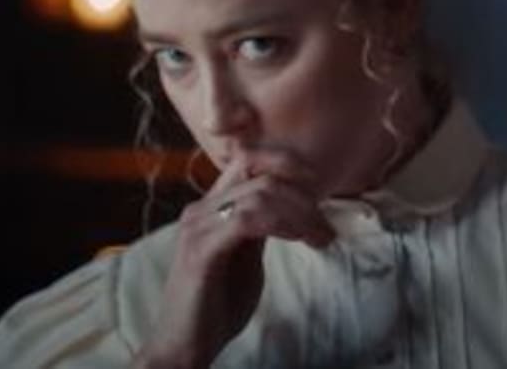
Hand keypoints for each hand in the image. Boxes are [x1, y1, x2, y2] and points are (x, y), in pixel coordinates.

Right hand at [133, 150, 335, 368]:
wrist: (182, 346)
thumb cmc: (216, 306)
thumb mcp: (246, 257)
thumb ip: (260, 229)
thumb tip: (290, 208)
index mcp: (211, 207)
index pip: (247, 159)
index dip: (286, 163)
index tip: (316, 187)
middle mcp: (200, 209)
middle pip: (258, 171)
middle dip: (302, 194)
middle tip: (324, 227)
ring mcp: (198, 228)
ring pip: (259, 194)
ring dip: (300, 213)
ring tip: (319, 238)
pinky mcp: (201, 252)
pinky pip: (245, 220)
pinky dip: (280, 224)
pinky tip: (297, 240)